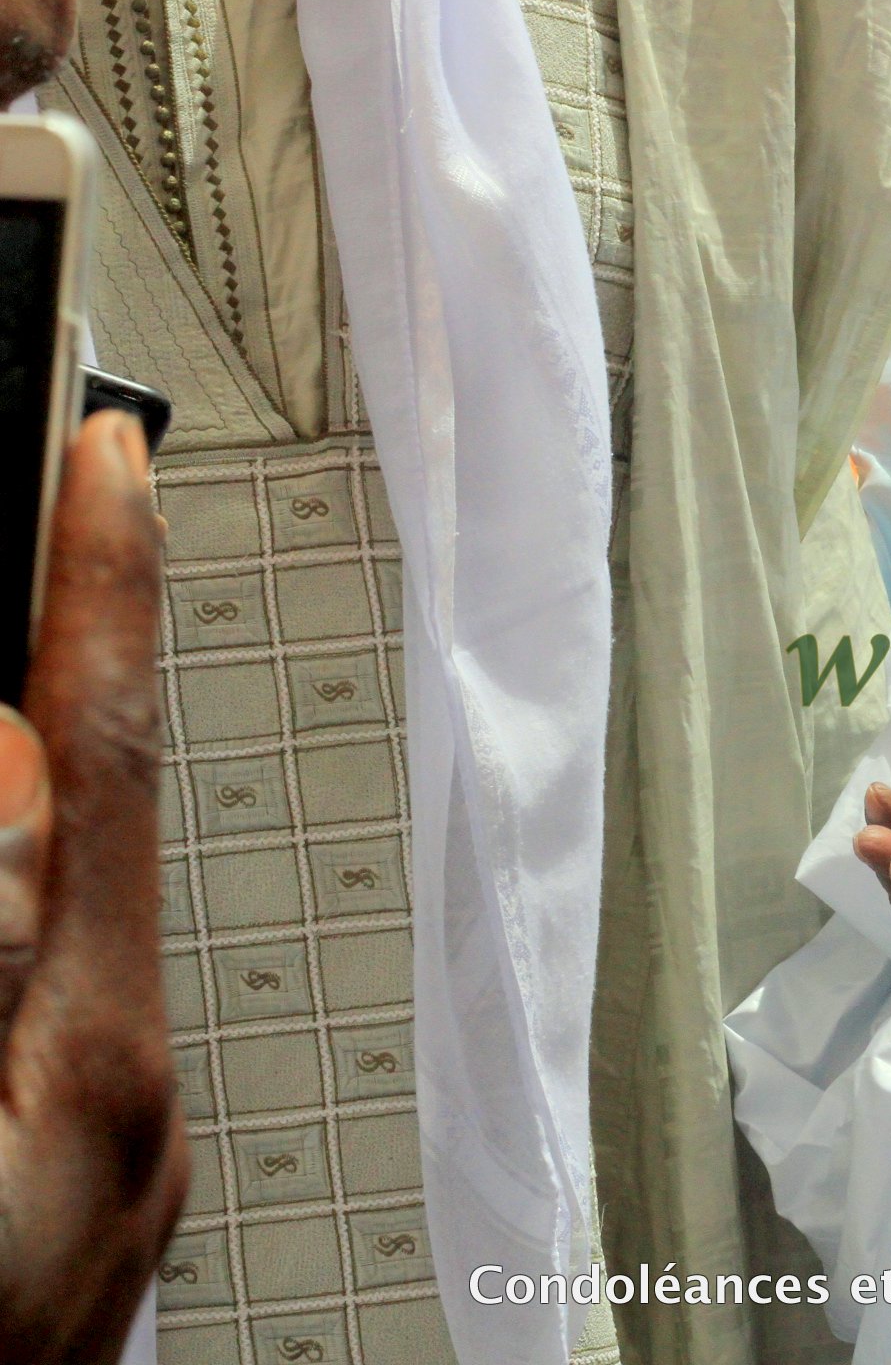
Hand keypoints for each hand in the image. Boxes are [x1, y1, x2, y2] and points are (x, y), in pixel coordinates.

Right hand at [0, 411, 185, 1363]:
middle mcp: (127, 1094)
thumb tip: (6, 783)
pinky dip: (9, 921)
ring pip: (57, 912)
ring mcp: (110, 1150)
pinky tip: (1, 884)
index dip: (99, 592)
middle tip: (36, 520)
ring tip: (5, 655)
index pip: (100, 771)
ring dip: (17, 795)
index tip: (104, 450)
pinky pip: (39, 999)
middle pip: (84, 827)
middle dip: (48, 671)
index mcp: (86, 1064)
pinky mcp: (69, 1192)